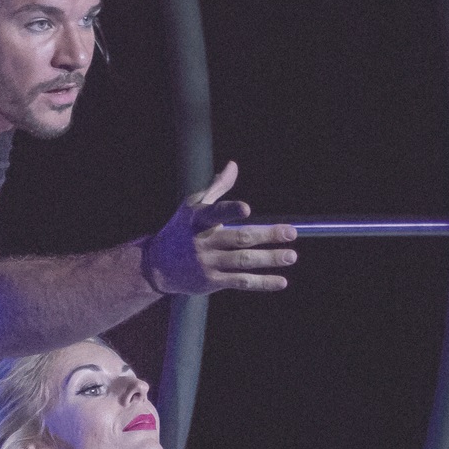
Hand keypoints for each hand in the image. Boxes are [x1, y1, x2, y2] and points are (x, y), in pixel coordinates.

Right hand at [143, 162, 296, 296]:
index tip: (246, 209)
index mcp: (198, 219)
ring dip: (269, 259)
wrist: (157, 266)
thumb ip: (216, 188)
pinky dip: (261, 282)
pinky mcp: (211, 282)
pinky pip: (241, 281)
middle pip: (239, 238)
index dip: (230, 211)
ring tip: (291, 256)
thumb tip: (233, 166)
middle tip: (291, 233)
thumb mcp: (192, 206)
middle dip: (267, 235)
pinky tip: (281, 281)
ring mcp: (207, 263)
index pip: (215, 213)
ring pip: (243, 261)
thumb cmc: (180, 230)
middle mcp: (203, 241)